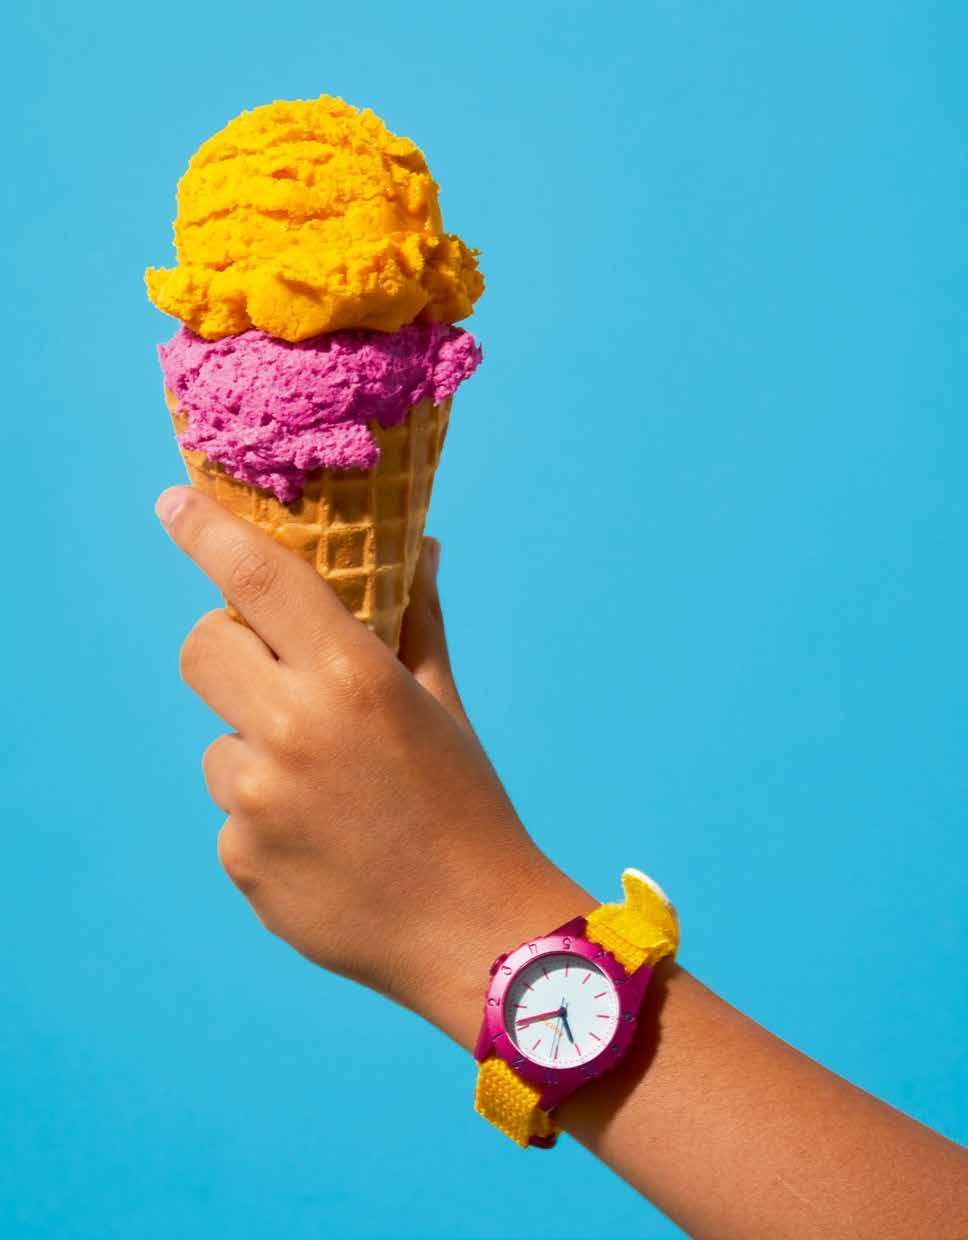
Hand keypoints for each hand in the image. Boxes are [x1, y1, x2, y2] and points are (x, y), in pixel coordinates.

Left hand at [155, 486, 590, 1047]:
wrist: (474, 932)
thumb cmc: (468, 806)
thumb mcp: (444, 706)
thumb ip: (415, 620)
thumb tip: (418, 547)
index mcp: (352, 679)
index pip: (261, 579)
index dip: (209, 532)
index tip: (173, 504)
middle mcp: (293, 730)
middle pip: (202, 649)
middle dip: (225, 646)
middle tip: (270, 672)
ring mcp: (258, 802)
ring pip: (218, 744)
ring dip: (258, 751)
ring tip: (329, 794)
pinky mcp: (240, 861)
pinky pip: (232, 814)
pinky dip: (266, 819)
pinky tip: (323, 845)